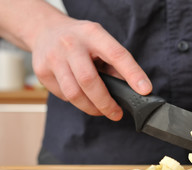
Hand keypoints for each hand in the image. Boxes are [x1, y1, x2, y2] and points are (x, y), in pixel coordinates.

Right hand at [31, 17, 151, 120]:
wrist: (46, 30)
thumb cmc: (81, 39)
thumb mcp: (101, 41)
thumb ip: (115, 63)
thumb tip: (133, 88)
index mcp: (93, 34)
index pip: (116, 54)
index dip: (133, 74)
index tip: (144, 90)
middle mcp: (71, 44)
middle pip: (89, 81)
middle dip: (106, 103)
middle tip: (116, 113)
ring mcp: (53, 58)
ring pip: (74, 94)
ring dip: (91, 108)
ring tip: (101, 110)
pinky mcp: (42, 72)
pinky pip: (63, 96)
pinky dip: (77, 101)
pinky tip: (82, 95)